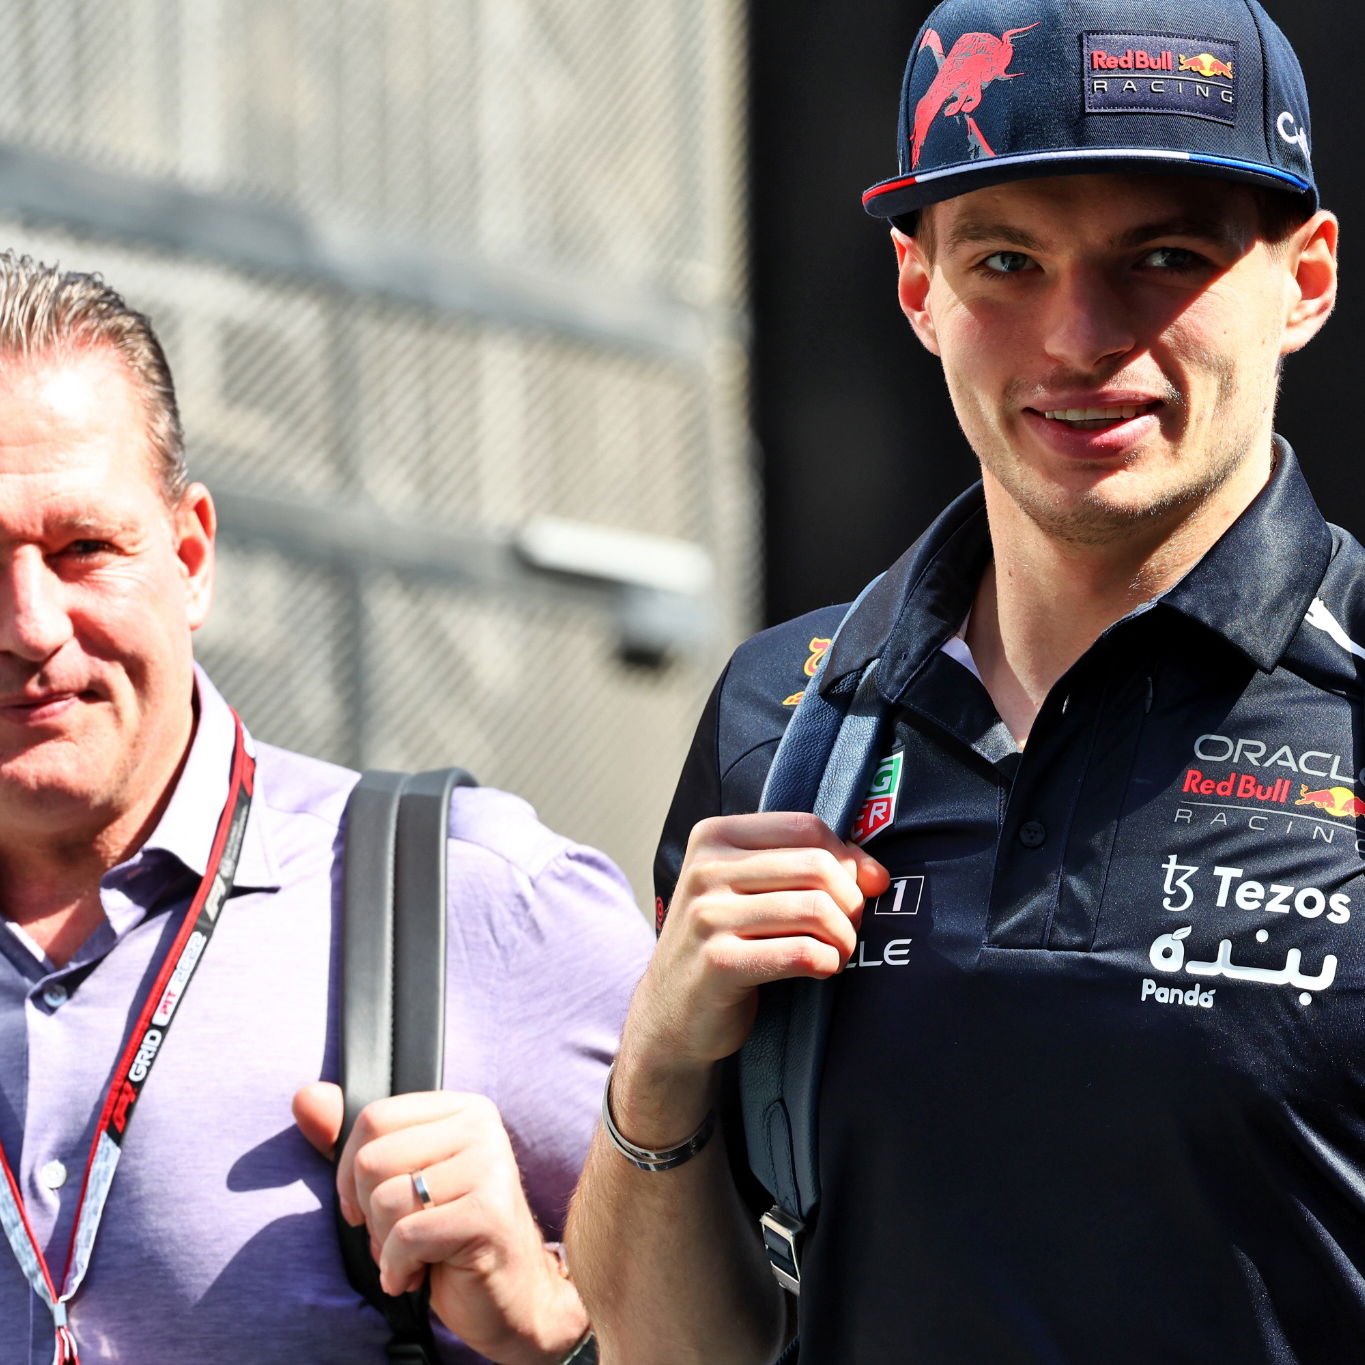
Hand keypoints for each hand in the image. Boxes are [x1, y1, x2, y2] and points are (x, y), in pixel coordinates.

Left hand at [293, 1083, 589, 1364]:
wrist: (512, 1297)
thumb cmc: (448, 1236)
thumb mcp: (399, 1182)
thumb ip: (354, 1141)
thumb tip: (304, 1098)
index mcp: (462, 1109)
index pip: (374, 1117)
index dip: (351, 1172)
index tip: (369, 1205)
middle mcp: (481, 1127)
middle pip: (373, 1159)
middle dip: (370, 1213)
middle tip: (400, 1236)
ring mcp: (491, 1167)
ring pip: (386, 1200)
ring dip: (386, 1245)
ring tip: (414, 1255)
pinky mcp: (489, 1213)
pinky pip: (407, 1236)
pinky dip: (399, 1269)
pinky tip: (419, 1275)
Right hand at [624, 811, 887, 1081]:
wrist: (673, 1012)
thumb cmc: (725, 943)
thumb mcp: (753, 890)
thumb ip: (811, 867)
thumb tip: (875, 875)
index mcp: (714, 836)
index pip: (806, 827)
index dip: (845, 859)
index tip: (854, 890)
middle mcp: (705, 869)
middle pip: (816, 866)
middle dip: (850, 901)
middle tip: (847, 928)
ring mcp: (707, 916)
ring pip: (815, 909)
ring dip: (843, 937)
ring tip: (837, 951)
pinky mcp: (718, 964)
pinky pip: (801, 953)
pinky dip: (826, 962)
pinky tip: (821, 969)